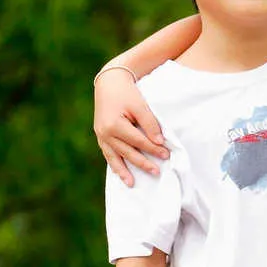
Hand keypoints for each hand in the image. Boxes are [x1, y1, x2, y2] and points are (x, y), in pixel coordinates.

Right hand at [95, 70, 168, 184]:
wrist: (109, 82)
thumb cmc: (127, 93)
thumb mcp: (140, 106)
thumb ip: (150, 124)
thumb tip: (159, 143)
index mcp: (114, 124)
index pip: (138, 141)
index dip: (153, 149)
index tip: (166, 155)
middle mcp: (105, 132)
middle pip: (127, 152)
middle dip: (142, 163)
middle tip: (157, 172)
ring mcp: (100, 135)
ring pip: (114, 157)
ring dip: (123, 171)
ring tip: (132, 184)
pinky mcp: (100, 135)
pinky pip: (107, 153)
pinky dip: (114, 164)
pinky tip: (120, 173)